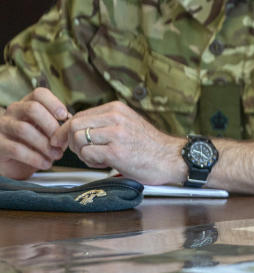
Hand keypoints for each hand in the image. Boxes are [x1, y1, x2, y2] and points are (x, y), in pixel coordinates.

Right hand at [0, 88, 68, 178]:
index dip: (54, 103)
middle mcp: (13, 112)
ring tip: (57, 155)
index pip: (39, 94)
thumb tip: (71, 123)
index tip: (65, 117)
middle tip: (62, 141)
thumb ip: (57, 123)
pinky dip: (35, 158)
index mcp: (27, 104)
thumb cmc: (34, 141)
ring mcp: (3, 127)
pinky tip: (46, 163)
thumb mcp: (45, 129)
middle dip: (51, 125)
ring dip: (44, 144)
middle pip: (32, 109)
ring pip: (24, 129)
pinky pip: (17, 149)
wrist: (13, 161)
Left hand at [55, 101, 184, 184]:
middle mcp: (116, 118)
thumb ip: (105, 122)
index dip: (67, 130)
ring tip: (97, 157)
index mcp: (117, 109)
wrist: (170, 158)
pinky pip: (87, 154)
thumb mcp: (127, 123)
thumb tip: (75, 127)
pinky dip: (90, 162)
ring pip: (78, 140)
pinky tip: (103, 163)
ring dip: (82, 153)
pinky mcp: (116, 151)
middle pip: (74, 125)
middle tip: (80, 151)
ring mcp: (116, 134)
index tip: (64, 140)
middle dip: (70, 141)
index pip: (79, 115)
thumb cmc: (149, 145)